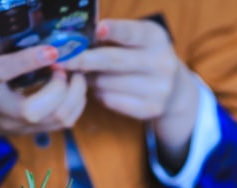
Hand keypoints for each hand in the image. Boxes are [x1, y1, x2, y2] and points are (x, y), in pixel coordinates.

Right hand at [0, 18, 87, 177]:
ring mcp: (17, 123)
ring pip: (55, 119)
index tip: (51, 50)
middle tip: (66, 67)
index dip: (27, 61)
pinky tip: (74, 89)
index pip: (0, 72)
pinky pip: (62, 124)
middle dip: (59, 88)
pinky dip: (76, 106)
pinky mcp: (31, 131)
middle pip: (34, 110)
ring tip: (76, 75)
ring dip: (75, 97)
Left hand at [65, 19, 199, 168]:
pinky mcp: (151, 109)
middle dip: (84, 60)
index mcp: (156, 38)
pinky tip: (103, 89)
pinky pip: (112, 100)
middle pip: (114, 61)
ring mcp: (159, 89)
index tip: (97, 29)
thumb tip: (74, 42)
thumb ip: (112, 36)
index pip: (132, 33)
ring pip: (107, 83)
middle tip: (62, 60)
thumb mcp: (137, 39)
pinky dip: (101, 94)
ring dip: (91, 79)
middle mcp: (162, 63)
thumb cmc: (143, 57)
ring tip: (90, 75)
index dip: (114, 31)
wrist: (174, 89)